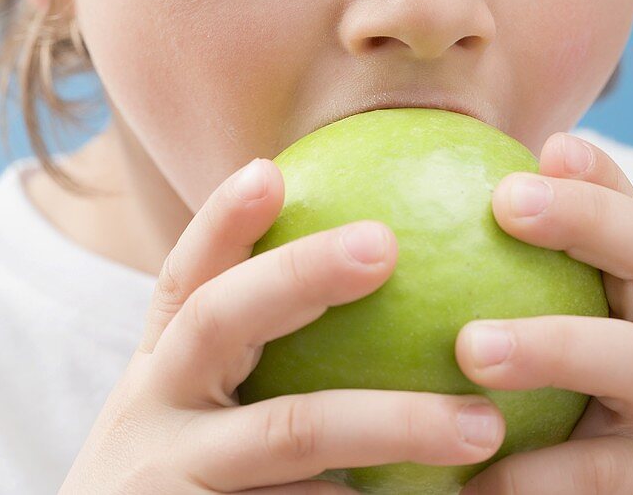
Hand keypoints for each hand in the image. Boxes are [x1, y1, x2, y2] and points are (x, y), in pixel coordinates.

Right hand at [59, 157, 506, 492]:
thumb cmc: (197, 485)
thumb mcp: (205, 414)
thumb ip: (262, 354)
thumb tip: (382, 264)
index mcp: (160, 367)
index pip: (186, 276)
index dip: (220, 221)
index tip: (270, 169)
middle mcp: (151, 410)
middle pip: (217, 317)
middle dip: (298, 270)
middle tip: (385, 243)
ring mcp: (168, 477)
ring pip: (290, 428)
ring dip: (393, 420)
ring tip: (481, 423)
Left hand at [454, 132, 632, 492]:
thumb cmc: (553, 410)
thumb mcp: (539, 332)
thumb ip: (478, 276)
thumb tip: (359, 210)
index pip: (627, 209)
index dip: (597, 175)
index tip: (543, 149)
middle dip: (590, 217)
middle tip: (506, 203)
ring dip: (555, 345)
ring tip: (471, 347)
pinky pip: (598, 478)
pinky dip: (536, 476)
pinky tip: (466, 477)